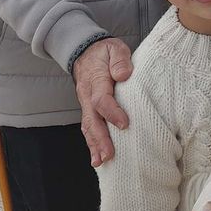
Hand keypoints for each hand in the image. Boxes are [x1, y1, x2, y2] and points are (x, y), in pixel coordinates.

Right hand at [73, 37, 132, 165]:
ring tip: (101, 162)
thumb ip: (120, 60)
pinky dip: (91, 142)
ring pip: (88, 126)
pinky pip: (88, 127)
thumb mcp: (114, 48)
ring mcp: (85, 103)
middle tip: (109, 155)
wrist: (85, 51)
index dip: (112, 112)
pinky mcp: (88, 109)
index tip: (125, 124)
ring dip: (94, 144)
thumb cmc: (104, 52)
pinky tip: (97, 157)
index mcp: (96, 80)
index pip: (102, 99)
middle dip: (100, 138)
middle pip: (92, 119)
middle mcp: (87, 95)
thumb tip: (124, 75)